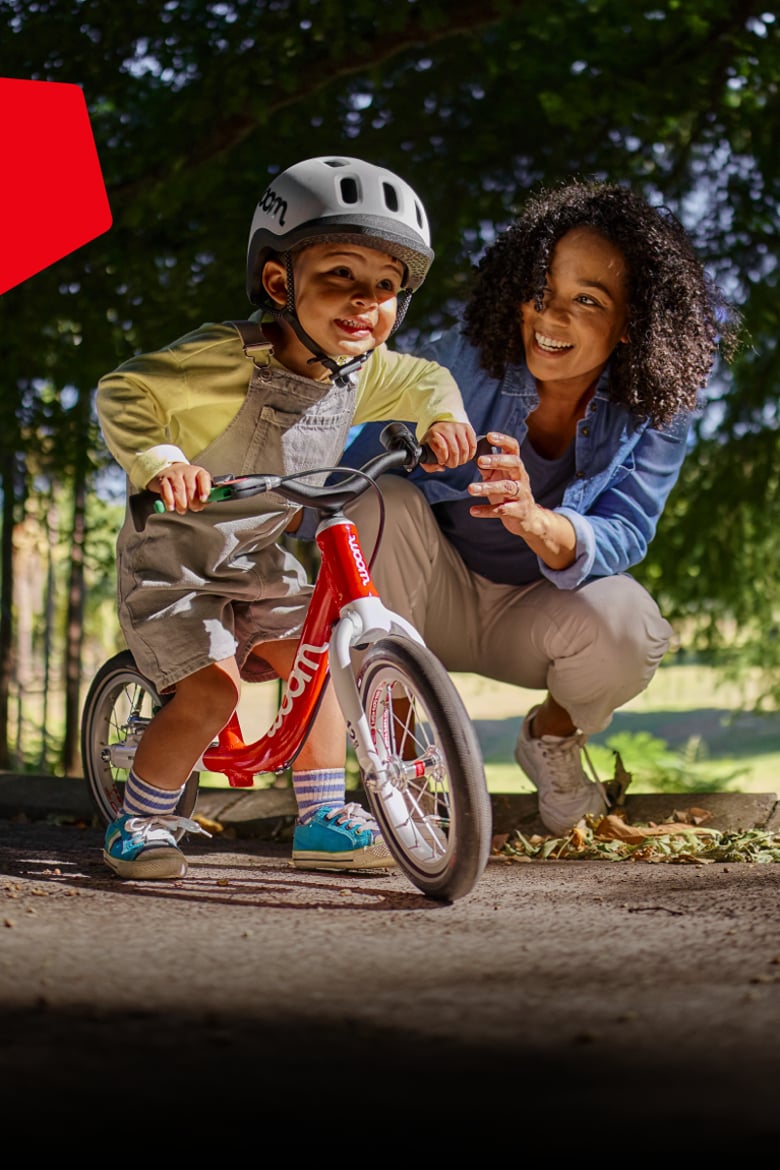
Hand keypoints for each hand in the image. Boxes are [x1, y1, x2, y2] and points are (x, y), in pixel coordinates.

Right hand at [148, 462, 211, 513]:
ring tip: (182, 510)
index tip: (203, 499)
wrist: (170, 472)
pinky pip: (166, 490)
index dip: (204, 489)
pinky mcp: (163, 480)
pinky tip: (171, 507)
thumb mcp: (199, 487)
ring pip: (178, 489)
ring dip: (181, 503)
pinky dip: (169, 500)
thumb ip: (205, 495)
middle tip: (193, 508)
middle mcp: (187, 471)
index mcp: (199, 472)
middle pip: (191, 487)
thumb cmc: (188, 483)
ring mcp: (174, 475)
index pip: (203, 478)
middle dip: (193, 501)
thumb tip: (205, 502)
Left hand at [420, 420, 476, 469]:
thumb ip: (429, 466)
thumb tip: (441, 467)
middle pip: (454, 451)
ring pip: (464, 449)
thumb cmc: (433, 444)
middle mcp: (446, 428)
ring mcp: (457, 427)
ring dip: (462, 460)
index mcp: (433, 434)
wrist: (440, 429)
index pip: (442, 449)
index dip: (443, 459)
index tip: (442, 461)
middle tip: (451, 464)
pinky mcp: (467, 427)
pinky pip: (473, 444)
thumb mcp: (426, 454)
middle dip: (453, 463)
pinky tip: (466, 457)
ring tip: (458, 461)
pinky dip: (470, 454)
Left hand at [467, 431, 574, 563]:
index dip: (503, 440)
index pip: (513, 448)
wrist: (528, 520)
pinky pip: (502, 510)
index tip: (489, 436)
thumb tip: (472, 450)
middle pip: (514, 464)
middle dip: (498, 461)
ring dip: (488, 487)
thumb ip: (488, 466)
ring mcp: (522, 495)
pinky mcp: (518, 512)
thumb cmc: (509, 495)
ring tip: (470, 489)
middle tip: (480, 461)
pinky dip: (487, 511)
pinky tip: (473, 510)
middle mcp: (521, 478)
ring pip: (508, 488)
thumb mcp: (499, 478)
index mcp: (515, 467)